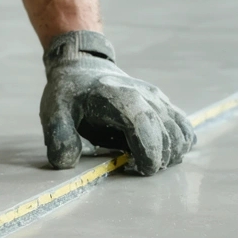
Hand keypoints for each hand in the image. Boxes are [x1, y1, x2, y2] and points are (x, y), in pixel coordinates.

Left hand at [39, 31, 194, 174]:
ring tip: (145, 162)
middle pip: (167, 133)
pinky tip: (160, 154)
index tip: (139, 170)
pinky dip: (179, 146)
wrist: (84, 68)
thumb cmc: (70, 93)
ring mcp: (158, 99)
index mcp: (117, 96)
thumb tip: (67, 161)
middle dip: (157, 160)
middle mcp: (144, 95)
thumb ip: (58, 137)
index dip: (148, 151)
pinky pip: (184, 127)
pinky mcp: (164, 105)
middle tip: (135, 168)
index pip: (144, 124)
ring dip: (169, 155)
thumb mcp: (54, 111)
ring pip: (180, 132)